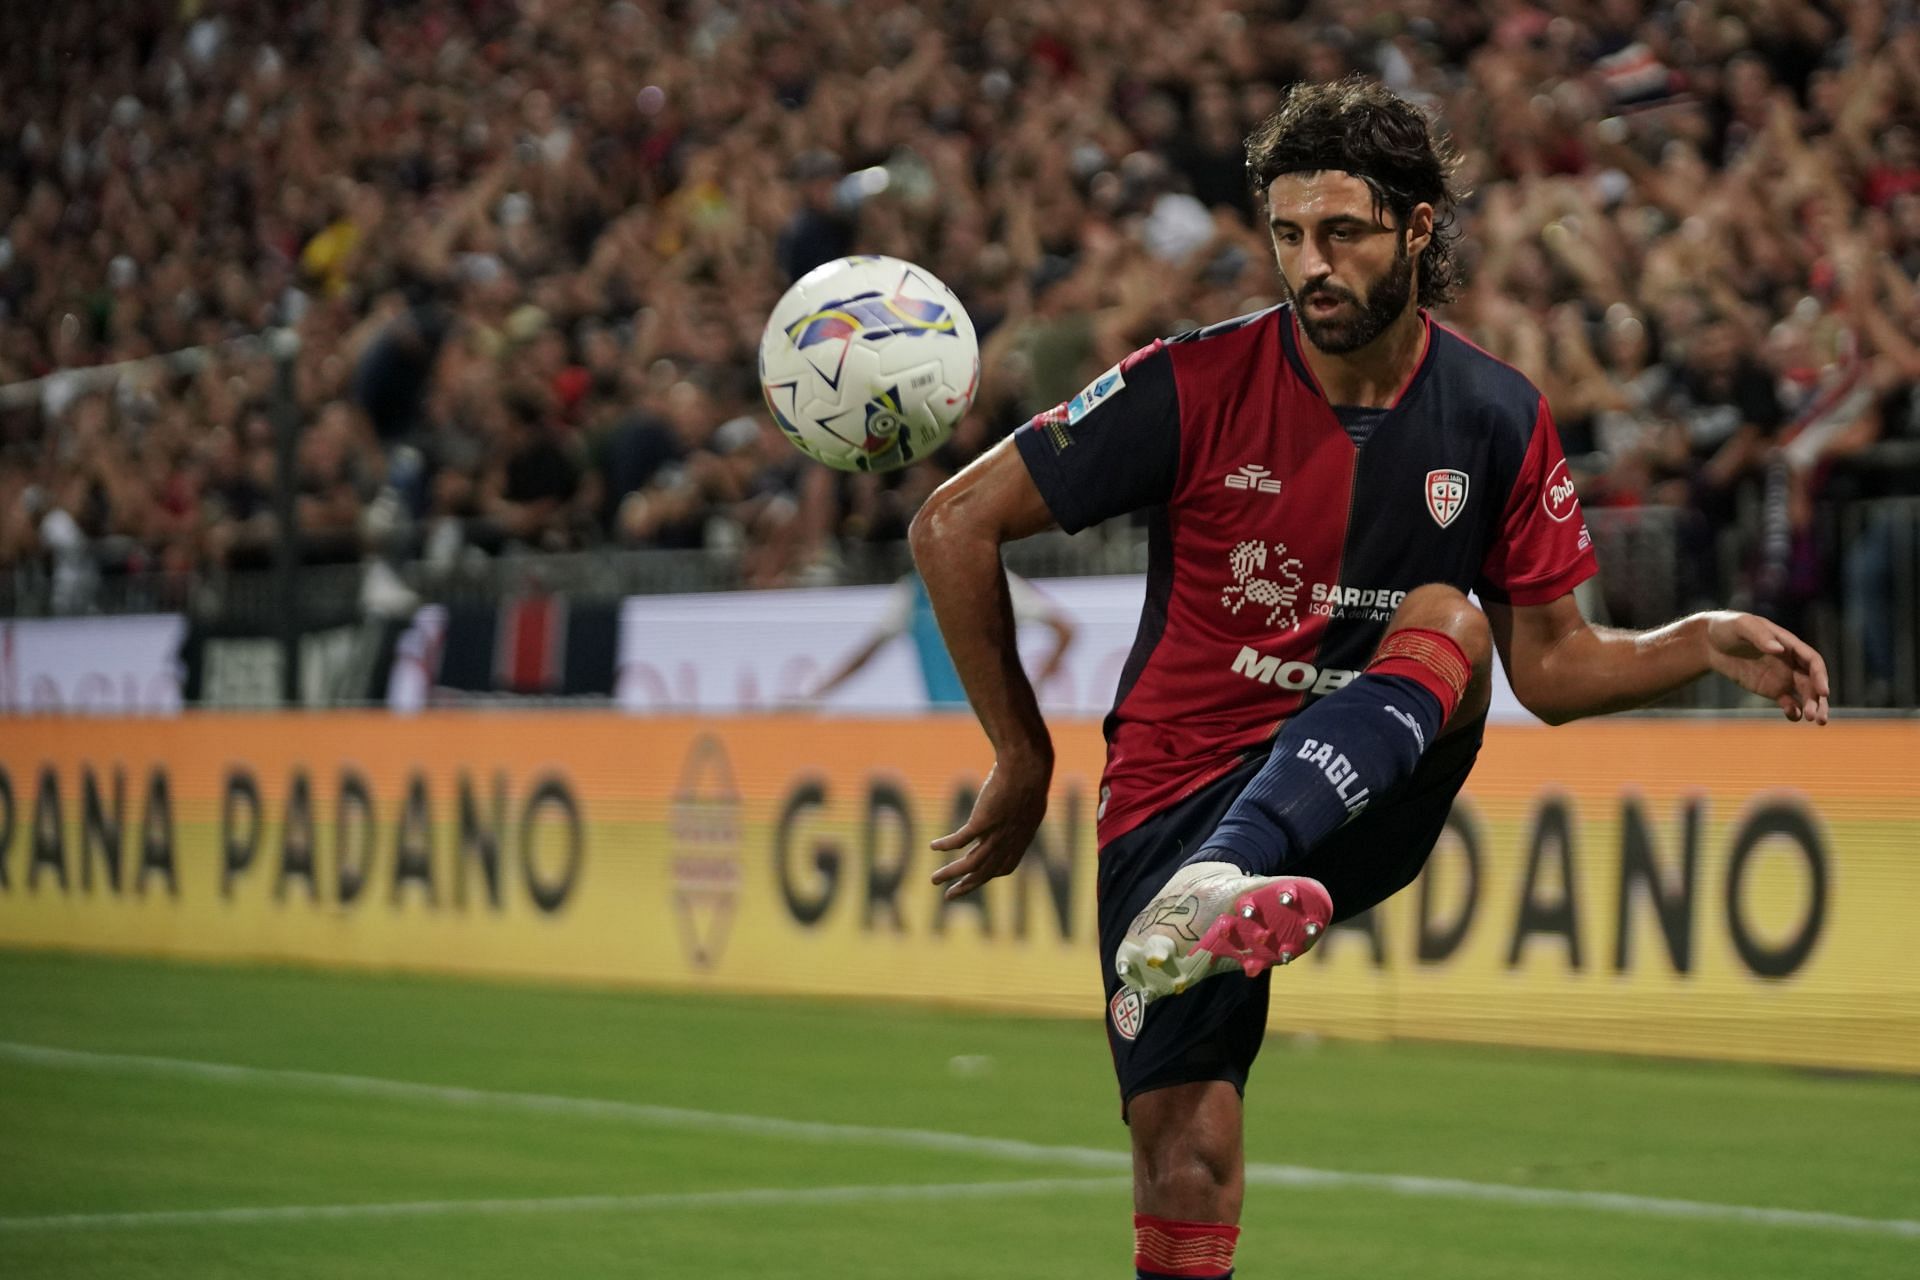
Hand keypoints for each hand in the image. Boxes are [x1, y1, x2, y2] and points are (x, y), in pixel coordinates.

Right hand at [929, 750, 1051, 899]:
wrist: (1027, 767)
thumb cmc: (1030, 776)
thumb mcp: (1031, 797)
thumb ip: (1022, 807)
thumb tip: (1019, 801)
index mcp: (1021, 838)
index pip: (1004, 867)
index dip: (990, 874)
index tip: (976, 877)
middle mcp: (1008, 842)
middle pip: (985, 873)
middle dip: (966, 886)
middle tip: (949, 896)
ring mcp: (995, 834)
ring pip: (970, 864)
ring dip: (950, 874)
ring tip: (933, 880)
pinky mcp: (982, 822)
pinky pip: (960, 840)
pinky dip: (946, 845)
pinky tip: (933, 846)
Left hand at [1703, 612, 1829, 723]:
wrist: (1711, 643)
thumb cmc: (1728, 628)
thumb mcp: (1742, 626)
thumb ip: (1760, 636)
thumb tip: (1779, 649)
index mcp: (1790, 645)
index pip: (1813, 662)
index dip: (1820, 677)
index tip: (1823, 692)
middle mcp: (1791, 662)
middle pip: (1813, 682)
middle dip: (1819, 700)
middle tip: (1817, 718)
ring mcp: (1783, 677)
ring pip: (1805, 695)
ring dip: (1811, 707)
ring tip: (1812, 720)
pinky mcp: (1771, 689)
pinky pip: (1788, 702)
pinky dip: (1793, 711)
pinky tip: (1793, 716)